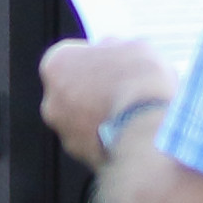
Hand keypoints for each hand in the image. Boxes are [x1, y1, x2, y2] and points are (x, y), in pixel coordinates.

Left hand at [39, 38, 177, 168]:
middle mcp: (51, 100)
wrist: (150, 133)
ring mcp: (65, 132)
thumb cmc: (139, 84)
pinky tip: (134, 131)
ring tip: (135, 112)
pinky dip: (109, 137)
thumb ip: (116, 48)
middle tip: (124, 86)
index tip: (112, 60)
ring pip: (82, 119)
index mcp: (56, 64)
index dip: (95, 57)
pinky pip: (95, 141)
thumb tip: (114, 51)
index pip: (70, 56)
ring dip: (101, 115)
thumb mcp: (135, 46)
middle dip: (95, 88)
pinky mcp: (81, 156)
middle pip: (73, 89)